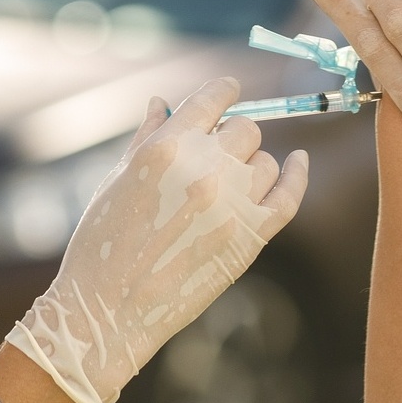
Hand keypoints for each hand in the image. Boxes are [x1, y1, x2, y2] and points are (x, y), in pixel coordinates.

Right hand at [5, 77, 307, 402]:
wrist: (107, 311)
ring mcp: (232, 204)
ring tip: (229, 182)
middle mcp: (205, 170)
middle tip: (215, 154)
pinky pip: (289, 194)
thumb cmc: (103, 242)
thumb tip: (165, 101)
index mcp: (168, 148)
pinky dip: (297, 174)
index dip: (224, 91)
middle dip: (232, 135)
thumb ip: (148, 134)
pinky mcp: (251, 237)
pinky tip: (298, 161)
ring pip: (266, 161)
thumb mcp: (118, 178)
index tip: (228, 93)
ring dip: (252, 164)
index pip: (215, 97)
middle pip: (245, 128)